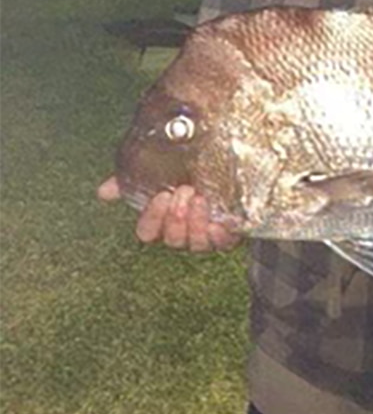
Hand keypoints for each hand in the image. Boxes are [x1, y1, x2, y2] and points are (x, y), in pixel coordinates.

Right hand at [97, 177, 241, 251]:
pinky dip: (220, 235)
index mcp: (162, 222)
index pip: (148, 232)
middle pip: (172, 239)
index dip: (153, 218)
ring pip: (195, 244)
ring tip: (200, 199)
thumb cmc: (187, 173)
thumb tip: (103, 192)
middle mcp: (182, 233)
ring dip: (196, 223)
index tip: (162, 195)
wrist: (224, 169)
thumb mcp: (159, 172)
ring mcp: (204, 237)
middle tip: (185, 191)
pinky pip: (223, 244)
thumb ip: (130, 182)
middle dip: (177, 217)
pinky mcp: (228, 235)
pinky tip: (219, 223)